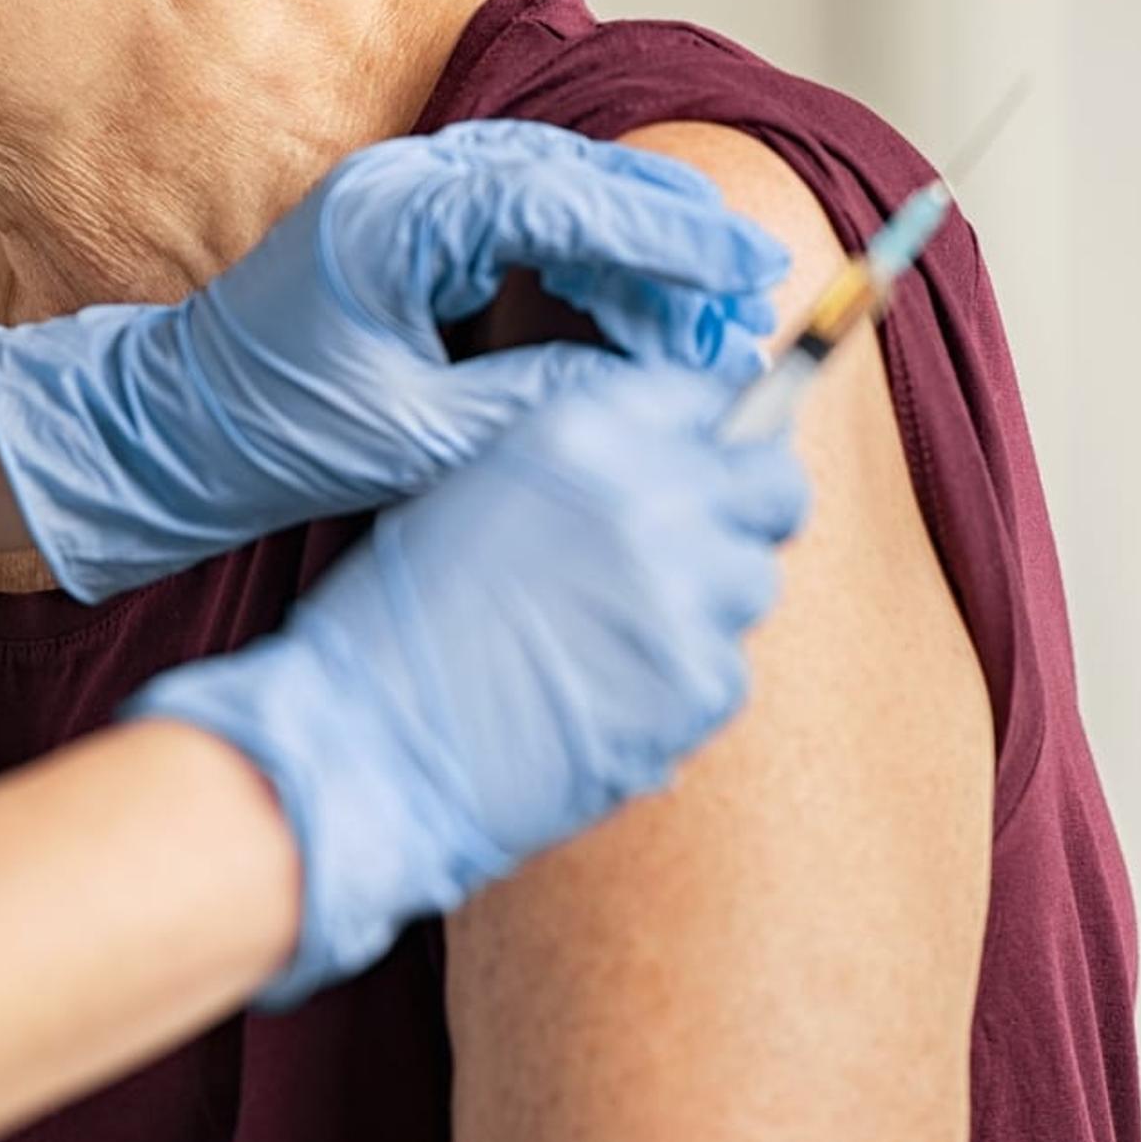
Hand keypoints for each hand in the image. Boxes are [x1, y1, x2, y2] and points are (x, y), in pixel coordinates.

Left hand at [0, 121, 786, 600]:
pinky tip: (635, 312)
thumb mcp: (415, 438)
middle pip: (572, 177)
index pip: (562, 199)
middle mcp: (402, 183)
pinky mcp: (408, 228)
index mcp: (395, 218)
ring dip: (636, 248)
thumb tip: (650, 396)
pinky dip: (589, 259)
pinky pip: (523, 221)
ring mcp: (404, 197)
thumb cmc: (267, 435)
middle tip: (751, 292)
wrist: (166, 431)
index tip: (743, 272)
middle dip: (670, 236)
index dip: (666, 236)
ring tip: (711, 311)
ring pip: (556, 194)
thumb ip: (534, 405)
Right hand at [126, 361, 810, 1002]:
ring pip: (753, 583)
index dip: (710, 441)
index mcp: (584, 431)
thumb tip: (678, 469)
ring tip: (617, 643)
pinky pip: (727, 672)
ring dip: (706, 608)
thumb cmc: (399, 623)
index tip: (705, 470)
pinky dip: (681, 688)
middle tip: (702, 553)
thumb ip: (585, 468)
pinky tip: (607, 698)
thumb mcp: (480, 490)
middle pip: (772, 485)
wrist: (367, 741)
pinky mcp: (699, 683)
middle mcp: (649, 495)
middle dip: (748, 513)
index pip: (708, 400)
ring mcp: (684, 591)